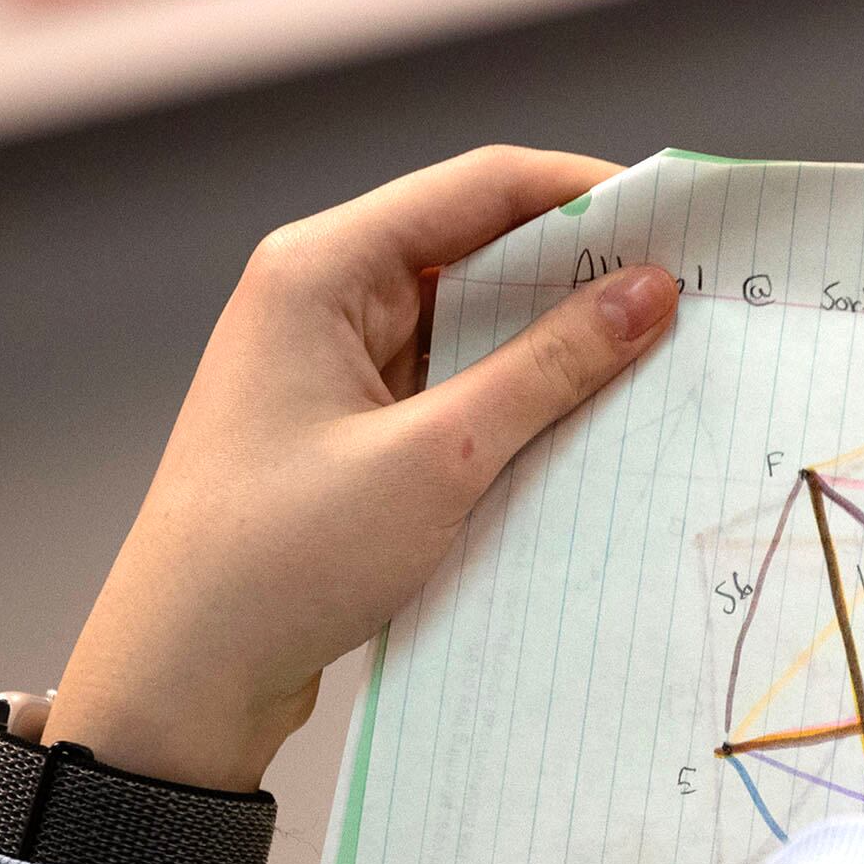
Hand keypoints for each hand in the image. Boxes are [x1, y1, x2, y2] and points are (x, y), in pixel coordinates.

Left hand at [45, 147, 678, 791]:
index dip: (585, 194)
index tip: (675, 223)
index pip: (479, 188)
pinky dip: (509, 401)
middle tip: (680, 302)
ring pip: (467, 326)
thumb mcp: (437, 458)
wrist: (182, 675)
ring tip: (645, 365)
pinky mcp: (343, 429)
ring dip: (547, 346)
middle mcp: (318, 297)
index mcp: (319, 269)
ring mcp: (329, 366)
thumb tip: (645, 295)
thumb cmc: (278, 560)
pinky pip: (447, 388)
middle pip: (475, 250)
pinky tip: (576, 427)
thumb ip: (548, 369)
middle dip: (576, 274)